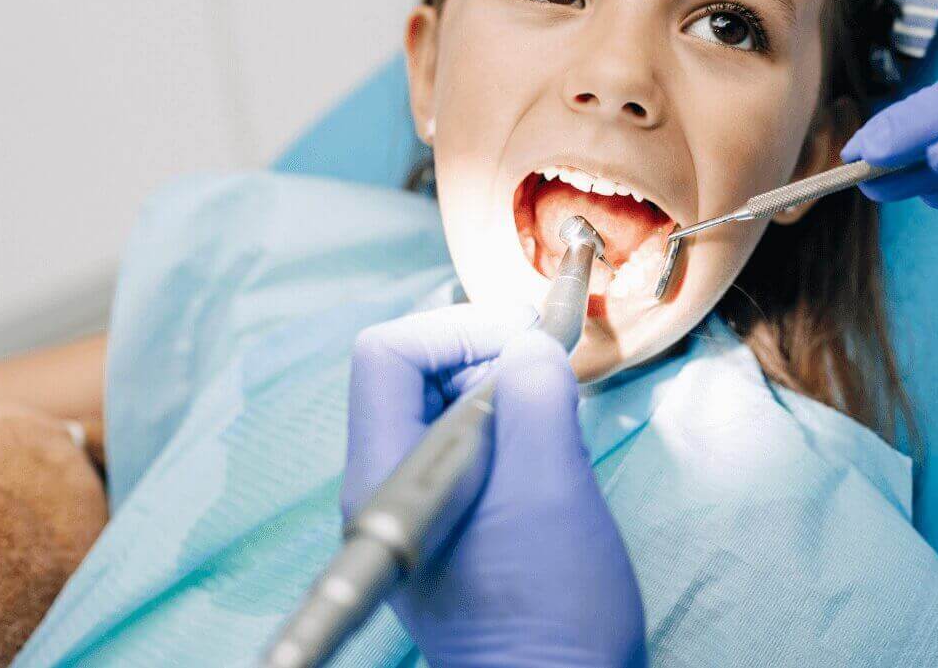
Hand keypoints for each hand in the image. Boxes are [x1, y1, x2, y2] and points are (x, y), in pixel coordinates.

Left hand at [342, 303, 646, 667]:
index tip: (524, 338)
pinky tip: (546, 440)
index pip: (387, 354)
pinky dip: (506, 421)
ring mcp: (416, 504)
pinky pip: (465, 442)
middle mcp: (385, 485)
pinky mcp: (449, 517)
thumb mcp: (552, 484)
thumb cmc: (552, 608)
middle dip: (482, 351)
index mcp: (387, 475)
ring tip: (552, 406)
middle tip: (545, 365)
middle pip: (413, 373)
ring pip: (442, 403)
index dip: (456, 329)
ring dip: (500, 385)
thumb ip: (534, 395)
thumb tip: (528, 345)